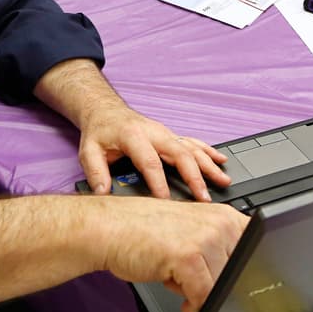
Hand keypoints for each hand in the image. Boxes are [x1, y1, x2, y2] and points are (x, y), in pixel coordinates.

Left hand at [78, 105, 230, 201]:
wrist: (105, 110)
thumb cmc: (99, 132)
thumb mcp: (89, 151)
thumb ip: (95, 172)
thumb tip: (103, 194)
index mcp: (133, 136)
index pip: (149, 161)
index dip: (159, 182)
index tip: (167, 201)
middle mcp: (154, 132)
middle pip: (179, 153)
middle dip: (194, 176)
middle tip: (204, 198)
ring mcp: (165, 133)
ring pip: (191, 148)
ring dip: (208, 164)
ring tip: (223, 180)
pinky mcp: (170, 135)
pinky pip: (192, 142)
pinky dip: (208, 151)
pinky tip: (221, 160)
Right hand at [100, 196, 248, 311]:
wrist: (109, 229)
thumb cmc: (142, 231)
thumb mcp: (189, 233)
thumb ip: (217, 249)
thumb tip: (239, 278)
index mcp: (223, 215)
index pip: (257, 247)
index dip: (253, 271)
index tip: (244, 287)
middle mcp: (218, 223)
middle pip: (242, 271)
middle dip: (222, 286)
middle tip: (201, 287)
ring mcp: (205, 238)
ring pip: (223, 285)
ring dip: (204, 295)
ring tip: (184, 285)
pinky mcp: (189, 256)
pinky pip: (204, 295)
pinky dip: (194, 305)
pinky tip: (184, 301)